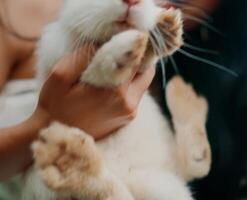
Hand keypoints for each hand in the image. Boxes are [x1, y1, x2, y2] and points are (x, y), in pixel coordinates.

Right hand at [34, 45, 155, 138]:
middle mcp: (129, 102)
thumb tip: (101, 42)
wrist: (58, 136)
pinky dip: (130, 84)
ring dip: (134, 72)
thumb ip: (82, 56)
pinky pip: (137, 94)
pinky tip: (114, 82)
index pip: (136, 60)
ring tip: (116, 66)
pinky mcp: (129, 118)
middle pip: (146, 71)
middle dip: (137, 59)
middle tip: (122, 51)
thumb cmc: (56, 105)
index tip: (124, 38)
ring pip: (143, 83)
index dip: (132, 46)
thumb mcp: (60, 76)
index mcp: (114, 90)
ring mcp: (130, 112)